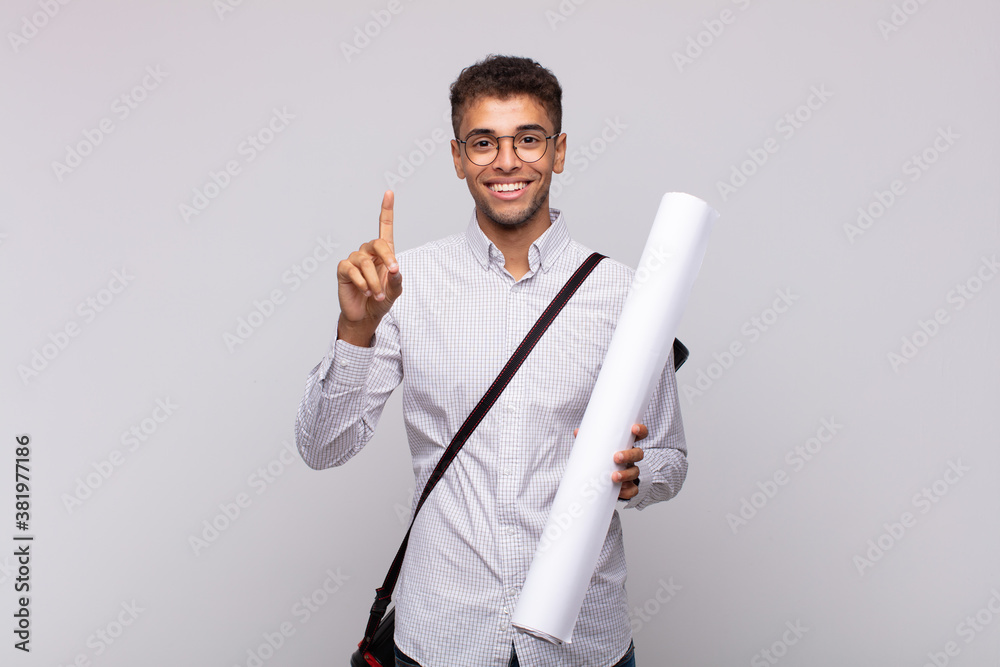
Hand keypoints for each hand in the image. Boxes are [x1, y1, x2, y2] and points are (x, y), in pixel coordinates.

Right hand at [336, 190, 401, 344]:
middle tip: (394, 271)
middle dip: (387, 257)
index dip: (386, 210)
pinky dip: (361, 282)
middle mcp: (368, 252)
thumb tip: (395, 269)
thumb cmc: (381, 300)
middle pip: (377, 243)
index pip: (384, 227)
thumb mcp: (394, 291)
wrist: (365, 316)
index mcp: (383, 253)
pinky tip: (365, 291)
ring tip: (376, 294)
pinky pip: (352, 270)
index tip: (389, 192)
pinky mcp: (343, 270)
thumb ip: (397, 280)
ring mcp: (354, 260)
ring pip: (365, 262)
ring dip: (374, 280)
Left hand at [572, 423, 646, 499]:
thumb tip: (577, 432)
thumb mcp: (596, 449)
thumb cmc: (601, 459)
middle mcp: (631, 458)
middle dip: (629, 455)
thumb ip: (589, 441)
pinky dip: (627, 491)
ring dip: (626, 474)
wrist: (599, 482)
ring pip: (635, 472)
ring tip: (613, 477)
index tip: (633, 428)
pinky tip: (619, 491)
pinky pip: (633, 489)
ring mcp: (631, 472)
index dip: (640, 430)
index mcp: (625, 445)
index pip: (639, 434)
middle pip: (638, 454)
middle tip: (616, 457)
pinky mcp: (630, 487)